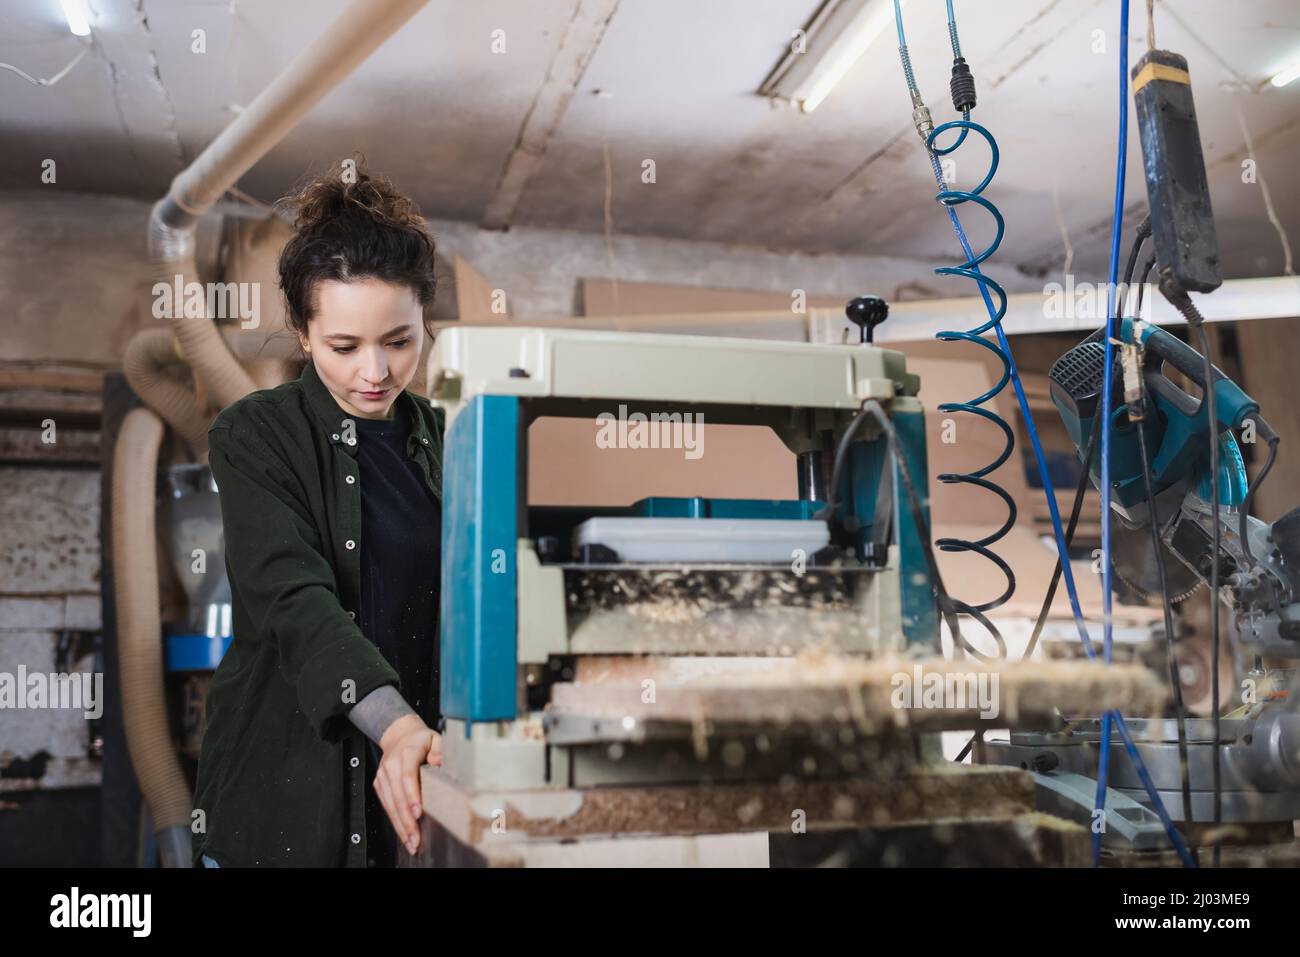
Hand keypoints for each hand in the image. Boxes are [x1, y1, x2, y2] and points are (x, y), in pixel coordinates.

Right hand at [374, 715, 442, 856]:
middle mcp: (391, 765)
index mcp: (407, 752)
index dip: (412, 795)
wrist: (399, 734)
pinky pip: (386, 805)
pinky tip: (403, 833)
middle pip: (398, 796)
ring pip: (390, 804)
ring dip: (400, 825)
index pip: (407, 776)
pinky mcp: (379, 784)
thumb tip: (440, 763)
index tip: (418, 813)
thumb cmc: (420, 739)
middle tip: (416, 838)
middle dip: (407, 820)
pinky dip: (395, 821)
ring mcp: (383, 776)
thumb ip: (440, 749)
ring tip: (411, 842)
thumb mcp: (435, 738)